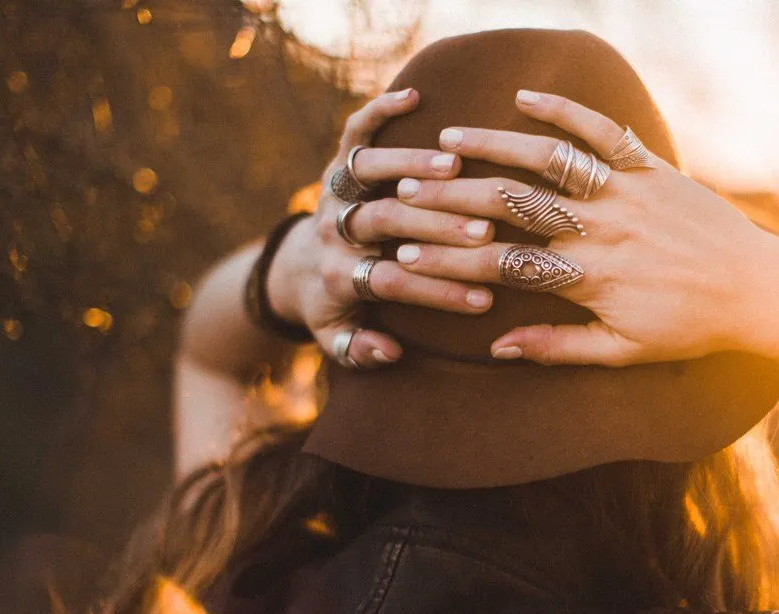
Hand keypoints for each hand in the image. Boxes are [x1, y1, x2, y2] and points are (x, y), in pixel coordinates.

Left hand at [268, 88, 498, 367]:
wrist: (296, 272)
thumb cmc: (336, 311)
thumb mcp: (340, 341)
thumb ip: (361, 350)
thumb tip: (390, 352)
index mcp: (338, 277)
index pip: (390, 282)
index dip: (435, 291)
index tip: (482, 299)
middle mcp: (333, 230)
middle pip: (381, 222)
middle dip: (432, 226)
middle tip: (481, 229)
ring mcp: (334, 192)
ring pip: (366, 172)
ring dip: (411, 166)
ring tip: (457, 167)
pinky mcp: (337, 163)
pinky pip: (354, 132)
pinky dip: (378, 111)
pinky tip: (415, 96)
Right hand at [384, 90, 778, 367]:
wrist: (759, 291)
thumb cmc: (690, 329)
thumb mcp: (623, 352)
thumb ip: (558, 347)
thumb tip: (497, 347)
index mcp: (589, 278)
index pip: (502, 265)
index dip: (448, 261)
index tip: (404, 256)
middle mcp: (602, 229)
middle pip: (511, 205)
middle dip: (451, 196)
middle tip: (405, 188)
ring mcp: (626, 193)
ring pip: (548, 160)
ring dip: (494, 145)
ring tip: (448, 139)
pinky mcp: (652, 169)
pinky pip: (603, 132)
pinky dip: (565, 110)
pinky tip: (525, 98)